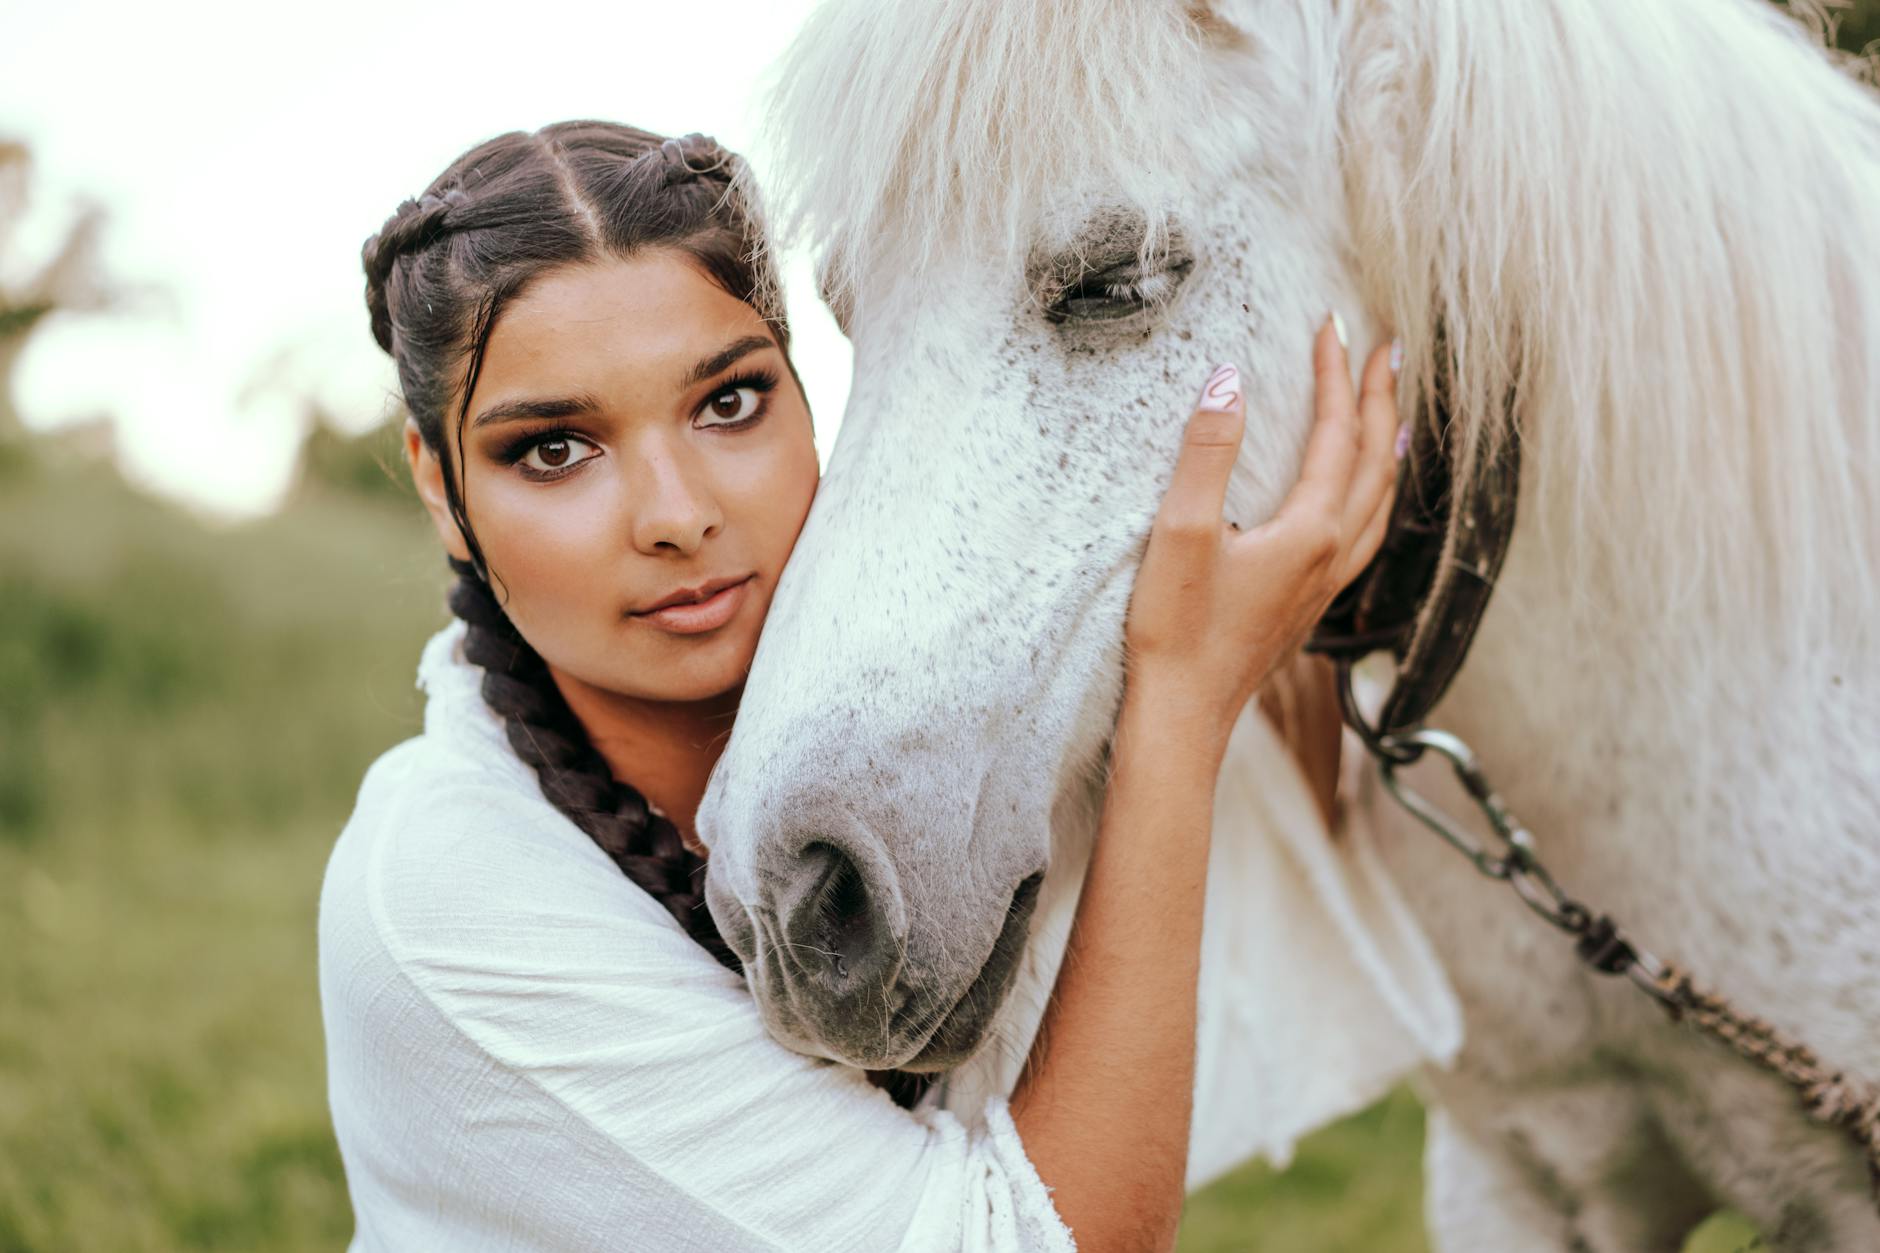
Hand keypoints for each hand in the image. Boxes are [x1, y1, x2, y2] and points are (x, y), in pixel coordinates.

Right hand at [1123, 316, 1400, 759]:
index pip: (1335, 434)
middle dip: (1381, 400)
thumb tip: (1229, 381)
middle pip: (1375, 463)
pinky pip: (1364, 534)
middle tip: (1387, 350)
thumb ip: (1207, 453)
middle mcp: (1331, 557)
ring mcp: (1325, 585)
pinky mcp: (1308, 606)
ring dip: (1389, 448)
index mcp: (1309, 533)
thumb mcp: (1181, 534)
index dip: (1336, 375)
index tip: (1334, 325)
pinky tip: (1359, 498)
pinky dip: (1374, 496)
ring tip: (1394, 413)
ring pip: (1380, 503)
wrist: (1183, 716)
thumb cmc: (1176, 632)